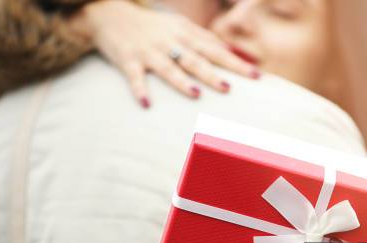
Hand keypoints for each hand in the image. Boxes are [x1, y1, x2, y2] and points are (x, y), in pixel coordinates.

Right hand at [67, 0, 259, 106]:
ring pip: (168, 67)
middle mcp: (170, 42)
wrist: (110, 14)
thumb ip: (205, 39)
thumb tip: (234, 52)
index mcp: (185, 34)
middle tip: (229, 88)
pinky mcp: (128, 60)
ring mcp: (149, 51)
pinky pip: (135, 77)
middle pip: (195, 59)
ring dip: (181, 81)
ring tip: (196, 94)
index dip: (235, 62)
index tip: (256, 76)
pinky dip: (140, 90)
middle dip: (213, 73)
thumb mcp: (180, 27)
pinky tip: (146, 104)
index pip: (216, 50)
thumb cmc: (153, 27)